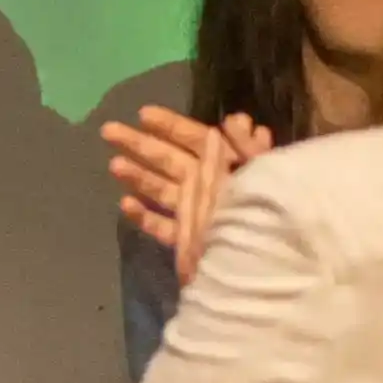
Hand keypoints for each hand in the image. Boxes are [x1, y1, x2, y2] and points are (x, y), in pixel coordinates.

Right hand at [103, 105, 266, 282]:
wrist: (273, 268)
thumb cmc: (273, 217)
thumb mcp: (267, 177)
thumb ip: (250, 150)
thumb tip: (235, 119)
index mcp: (228, 167)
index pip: (195, 140)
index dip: (170, 126)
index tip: (142, 114)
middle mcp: (209, 186)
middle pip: (170, 161)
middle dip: (141, 145)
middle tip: (109, 130)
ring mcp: (198, 214)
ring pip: (163, 190)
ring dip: (139, 176)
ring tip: (114, 165)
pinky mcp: (190, 241)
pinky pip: (164, 226)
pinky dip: (146, 216)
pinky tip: (125, 204)